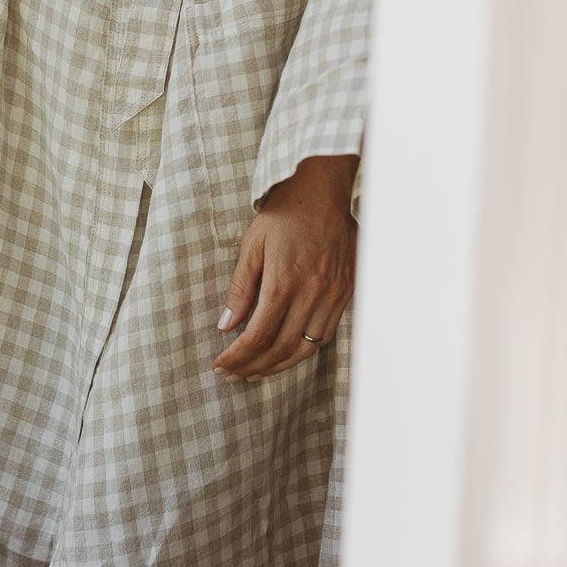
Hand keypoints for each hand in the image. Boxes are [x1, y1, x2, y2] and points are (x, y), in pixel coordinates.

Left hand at [212, 155, 357, 380]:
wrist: (323, 191)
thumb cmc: (285, 213)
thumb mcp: (252, 244)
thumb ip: (240, 287)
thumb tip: (226, 324)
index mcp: (284, 280)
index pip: (257, 335)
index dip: (237, 357)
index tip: (220, 366)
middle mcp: (312, 293)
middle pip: (281, 349)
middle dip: (253, 367)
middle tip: (234, 374)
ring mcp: (333, 295)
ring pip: (307, 349)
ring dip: (279, 366)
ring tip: (256, 371)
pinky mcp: (346, 293)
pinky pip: (326, 335)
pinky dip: (304, 351)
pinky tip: (287, 352)